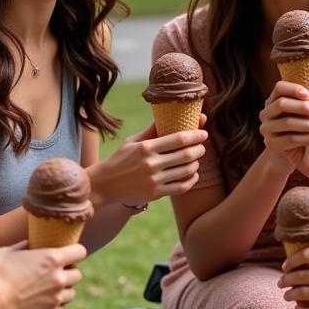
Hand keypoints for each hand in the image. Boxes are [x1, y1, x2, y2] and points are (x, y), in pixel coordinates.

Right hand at [0, 241, 85, 308]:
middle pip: (78, 274)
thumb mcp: (7, 252)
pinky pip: (61, 308)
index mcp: (52, 258)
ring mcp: (56, 299)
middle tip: (54, 274)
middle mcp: (59, 279)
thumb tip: (30, 244)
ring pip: (72, 293)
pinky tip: (41, 302)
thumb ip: (23, 246)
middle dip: (68, 273)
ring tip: (47, 290)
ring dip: (63, 290)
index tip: (68, 255)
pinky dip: (54, 305)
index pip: (80, 252)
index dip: (74, 252)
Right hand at [89, 116, 206, 205]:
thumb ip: (152, 130)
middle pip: (186, 155)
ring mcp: (154, 180)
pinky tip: (192, 174)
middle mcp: (151, 163)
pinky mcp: (156, 194)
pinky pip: (181, 187)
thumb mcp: (133, 141)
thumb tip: (168, 115)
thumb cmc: (120, 159)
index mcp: (146, 147)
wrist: (105, 184)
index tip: (203, 133)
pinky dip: (191, 180)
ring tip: (196, 159)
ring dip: (196, 164)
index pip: (179, 139)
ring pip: (186, 171)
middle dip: (199, 149)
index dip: (195, 135)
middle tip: (202, 146)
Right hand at [263, 69, 308, 197]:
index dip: (291, 88)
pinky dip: (302, 138)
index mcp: (304, 110)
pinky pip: (285, 142)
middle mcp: (293, 121)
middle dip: (298, 106)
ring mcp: (290, 138)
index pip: (282, 91)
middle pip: (276, 105)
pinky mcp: (291, 155)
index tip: (307, 93)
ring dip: (303, 123)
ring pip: (279, 124)